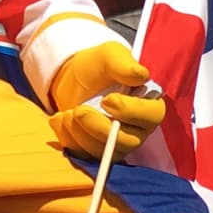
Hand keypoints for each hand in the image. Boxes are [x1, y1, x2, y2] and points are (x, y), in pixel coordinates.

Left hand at [49, 39, 164, 160]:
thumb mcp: (109, 56)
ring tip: (66, 113)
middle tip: (79, 110)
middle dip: (99, 127)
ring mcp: (116, 143)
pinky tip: (60, 119)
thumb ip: (124, 64)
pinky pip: (84, 156)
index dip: (132, 111)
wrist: (74, 78)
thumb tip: (141, 75)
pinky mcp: (95, 151)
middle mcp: (137, 128)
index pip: (152, 116)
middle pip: (128, 141)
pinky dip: (68, 139)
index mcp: (148, 103)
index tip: (108, 100)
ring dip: (81, 133)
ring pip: (104, 151)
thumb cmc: (98, 67)